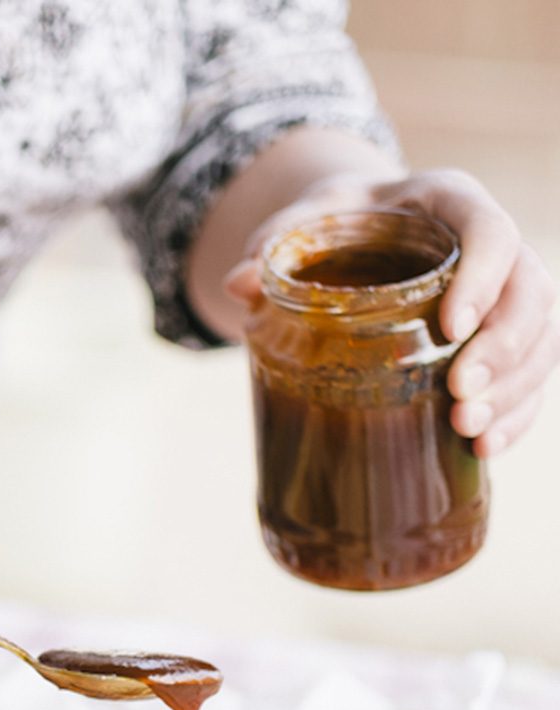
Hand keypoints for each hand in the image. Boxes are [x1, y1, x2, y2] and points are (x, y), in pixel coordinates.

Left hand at [226, 169, 557, 457]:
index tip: (451, 326)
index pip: (492, 231)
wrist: (353, 234)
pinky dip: (517, 412)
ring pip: (541, 339)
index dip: (484, 277)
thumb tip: (238, 282)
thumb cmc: (331, 225)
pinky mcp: (500, 340)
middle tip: (459, 394)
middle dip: (504, 349)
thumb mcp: (300, 224)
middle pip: (531, 292)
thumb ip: (273, 246)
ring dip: (515, 389)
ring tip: (470, 430)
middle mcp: (493, 247)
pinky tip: (485, 446)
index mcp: (449, 203)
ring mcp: (503, 296)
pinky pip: (530, 375)